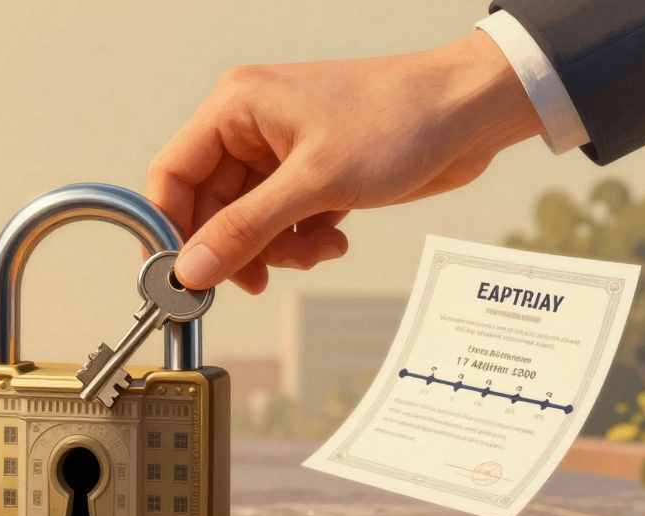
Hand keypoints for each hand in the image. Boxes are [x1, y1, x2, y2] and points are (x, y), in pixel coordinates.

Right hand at [147, 30, 545, 292]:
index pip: (173, 173)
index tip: (184, 273)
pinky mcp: (310, 173)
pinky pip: (281, 222)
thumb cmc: (400, 119)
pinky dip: (301, 240)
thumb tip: (193, 269)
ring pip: (247, 221)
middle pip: (210, 206)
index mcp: (236, 107)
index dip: (174, 228)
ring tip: (313, 252)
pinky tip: (332, 239)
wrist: (470, 113)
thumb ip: (246, 229)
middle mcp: (251, 127)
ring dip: (276, 249)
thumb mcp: (314, 182)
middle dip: (239, 247)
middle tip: (259, 278)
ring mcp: (280, 152)